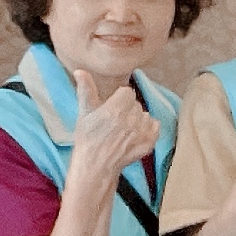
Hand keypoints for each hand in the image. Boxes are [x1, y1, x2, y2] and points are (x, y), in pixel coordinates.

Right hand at [68, 71, 160, 188]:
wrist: (95, 165)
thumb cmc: (87, 138)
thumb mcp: (84, 112)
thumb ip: (86, 90)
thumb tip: (80, 71)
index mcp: (115, 110)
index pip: (127, 92)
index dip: (119, 99)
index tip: (112, 107)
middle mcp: (130, 120)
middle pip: (136, 104)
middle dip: (127, 110)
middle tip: (115, 121)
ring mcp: (141, 132)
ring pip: (145, 115)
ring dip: (137, 120)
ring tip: (123, 130)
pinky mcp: (150, 143)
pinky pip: (155, 126)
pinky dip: (148, 129)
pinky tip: (134, 135)